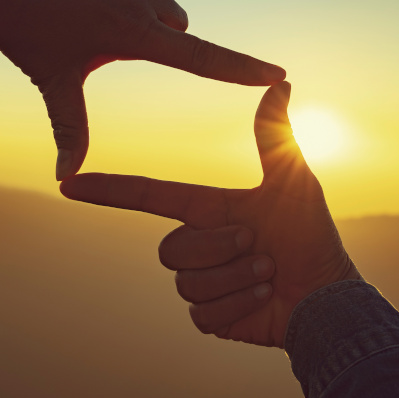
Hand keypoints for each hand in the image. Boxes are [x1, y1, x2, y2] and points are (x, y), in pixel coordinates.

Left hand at [0, 0, 285, 179]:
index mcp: (130, 33)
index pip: (198, 57)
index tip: (276, 72)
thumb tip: (65, 180)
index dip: (239, 69)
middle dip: (159, 37)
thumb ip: (70, 130)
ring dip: (126, 10)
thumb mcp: (54, 84)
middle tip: (111, 42)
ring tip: (77, 15)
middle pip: (173, 22)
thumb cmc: (23, 37)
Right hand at [60, 82, 360, 347]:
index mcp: (208, 210)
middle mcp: (199, 244)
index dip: (108, 190)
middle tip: (260, 246)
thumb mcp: (293, 180)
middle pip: (171, 249)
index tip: (70, 182)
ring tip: (269, 272)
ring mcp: (202, 282)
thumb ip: (276, 135)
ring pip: (188, 282)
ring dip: (237, 277)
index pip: (148, 196)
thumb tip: (280, 81)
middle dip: (220, 247)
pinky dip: (241, 305)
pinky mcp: (210, 316)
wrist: (328, 296)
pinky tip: (265, 298)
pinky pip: (202, 312)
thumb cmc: (312, 235)